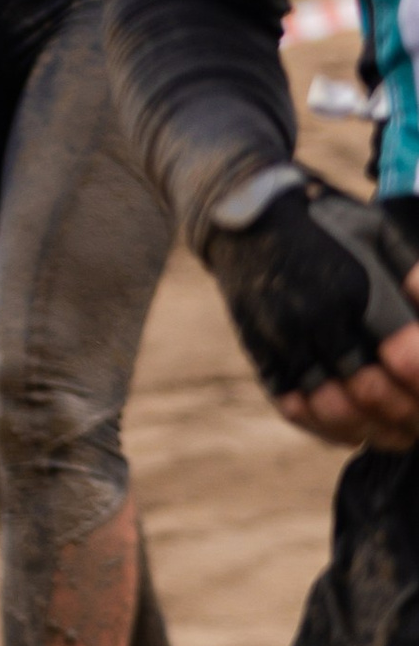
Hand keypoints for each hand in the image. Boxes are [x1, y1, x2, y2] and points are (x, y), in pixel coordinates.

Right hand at [202, 171, 418, 446]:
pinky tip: (354, 434)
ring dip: (367, 428)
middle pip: (368, 389)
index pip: (401, 352)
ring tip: (397, 437)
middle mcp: (315, 317)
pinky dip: (324, 427)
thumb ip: (412, 271)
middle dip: (403, 413)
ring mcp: (282, 336)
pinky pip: (290, 402)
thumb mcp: (378, 229)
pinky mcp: (258, 348)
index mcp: (352, 288)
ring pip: (328, 406)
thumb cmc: (325, 219)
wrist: (244, 209)